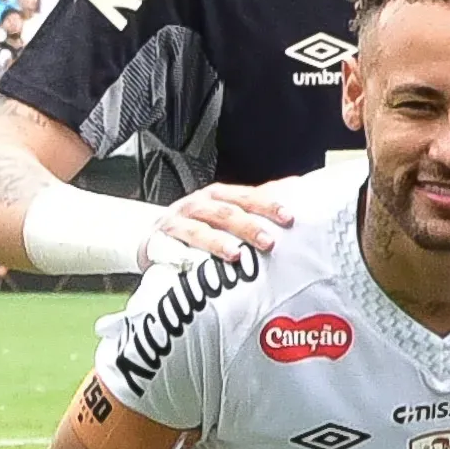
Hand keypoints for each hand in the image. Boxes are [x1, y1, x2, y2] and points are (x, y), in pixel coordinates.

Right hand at [151, 180, 294, 262]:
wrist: (154, 231)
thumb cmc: (200, 222)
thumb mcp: (227, 208)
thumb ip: (257, 201)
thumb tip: (295, 186)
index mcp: (221, 195)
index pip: (248, 197)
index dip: (268, 205)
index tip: (290, 217)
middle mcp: (201, 203)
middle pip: (227, 212)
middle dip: (248, 226)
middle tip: (269, 242)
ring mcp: (180, 219)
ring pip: (201, 229)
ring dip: (218, 242)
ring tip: (236, 254)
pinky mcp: (162, 237)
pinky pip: (175, 246)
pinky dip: (186, 254)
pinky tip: (198, 262)